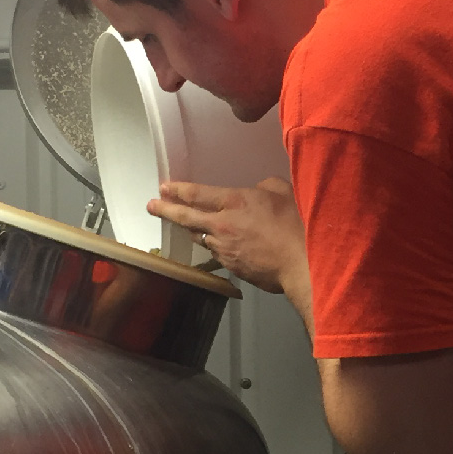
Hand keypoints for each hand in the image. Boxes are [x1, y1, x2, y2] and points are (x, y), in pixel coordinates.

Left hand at [148, 178, 307, 294]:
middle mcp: (222, 225)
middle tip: (152, 206)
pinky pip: (218, 253)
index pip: (196, 194)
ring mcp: (224, 249)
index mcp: (234, 202)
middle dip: (166, 210)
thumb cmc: (296, 226)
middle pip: (186, 218)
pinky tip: (220, 245)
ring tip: (186, 225)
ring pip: (201, 238)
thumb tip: (257, 190)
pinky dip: (216, 246)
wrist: (301, 264)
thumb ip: (265, 186)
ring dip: (193, 230)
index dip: (178, 190)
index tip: (164, 188)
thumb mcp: (283, 192)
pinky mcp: (232, 267)